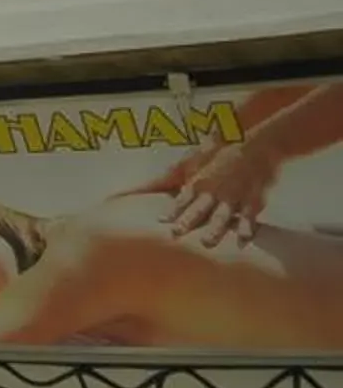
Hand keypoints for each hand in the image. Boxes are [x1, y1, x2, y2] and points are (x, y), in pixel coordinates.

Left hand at [141, 138, 276, 246]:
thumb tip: (134, 188)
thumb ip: (166, 178)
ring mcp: (233, 198)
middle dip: (187, 221)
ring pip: (222, 216)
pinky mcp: (252, 201)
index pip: (181, 200)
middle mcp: (213, 192)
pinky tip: (241, 243)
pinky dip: (246, 231)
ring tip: (206, 243)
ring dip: (214, 230)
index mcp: (197, 183)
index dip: (172, 210)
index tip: (161, 220)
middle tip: (176, 234)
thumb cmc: (218, 152)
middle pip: (198, 210)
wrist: (252, 144)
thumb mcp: (189, 162)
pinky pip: (249, 218)